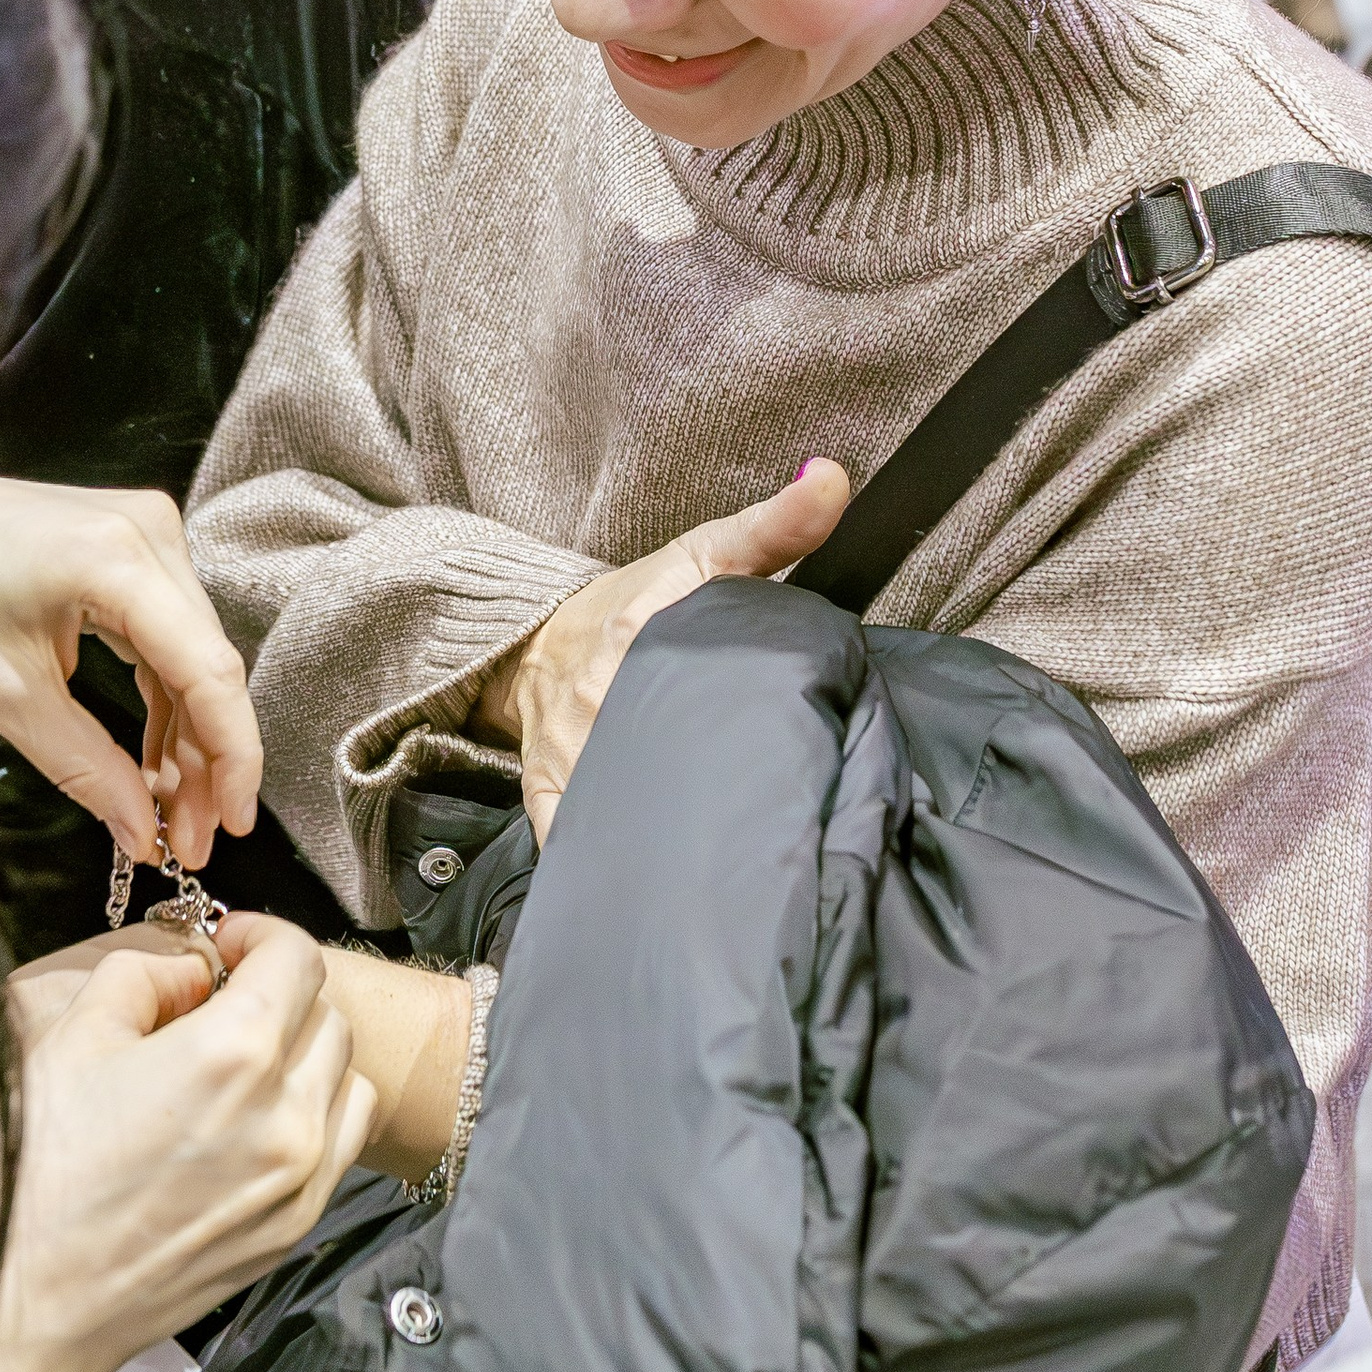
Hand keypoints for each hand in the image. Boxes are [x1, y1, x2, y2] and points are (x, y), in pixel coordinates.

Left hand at [0, 474, 258, 867]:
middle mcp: (152, 536)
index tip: (231, 824)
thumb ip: (84, 766)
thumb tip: (141, 833)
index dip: (232, 756)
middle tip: (190, 841)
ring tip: (173, 814)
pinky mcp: (130, 548)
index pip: (208, 671)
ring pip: (191, 655)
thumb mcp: (4, 693)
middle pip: (206, 665)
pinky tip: (155, 761)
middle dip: (205, 761)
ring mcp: (145, 536)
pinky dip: (163, 697)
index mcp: (122, 562)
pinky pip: (165, 634)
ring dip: (186, 736)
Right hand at [0, 916, 373, 1371]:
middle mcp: (287, 1113)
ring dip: (307, 1053)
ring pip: (346, 1076)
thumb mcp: (74, 1037)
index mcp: (235, 1051)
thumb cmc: (34, 1169)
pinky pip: (341, 1144)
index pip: (297, 957)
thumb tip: (192, 972)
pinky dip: (316, 1114)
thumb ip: (145, 978)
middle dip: (281, 992)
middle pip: (327, 1013)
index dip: (262, 935)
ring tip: (245, 1063)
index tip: (228, 946)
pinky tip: (256, 1120)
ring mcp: (300, 1179)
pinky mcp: (294, 1228)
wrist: (25, 1299)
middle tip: (224, 1001)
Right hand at [477, 461, 851, 844]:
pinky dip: (615, 872)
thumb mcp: (705, 551)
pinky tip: (662, 892)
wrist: (538, 641)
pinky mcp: (546, 796)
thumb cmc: (633, 600)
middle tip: (782, 823)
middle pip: (678, 762)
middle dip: (727, 792)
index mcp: (640, 637)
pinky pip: (578, 849)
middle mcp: (598, 701)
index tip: (798, 759)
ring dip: (679, 840)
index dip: (756, 730)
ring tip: (735, 865)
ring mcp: (570, 755)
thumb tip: (834, 479)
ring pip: (632, 814)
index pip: (708, 693)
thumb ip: (776, 524)